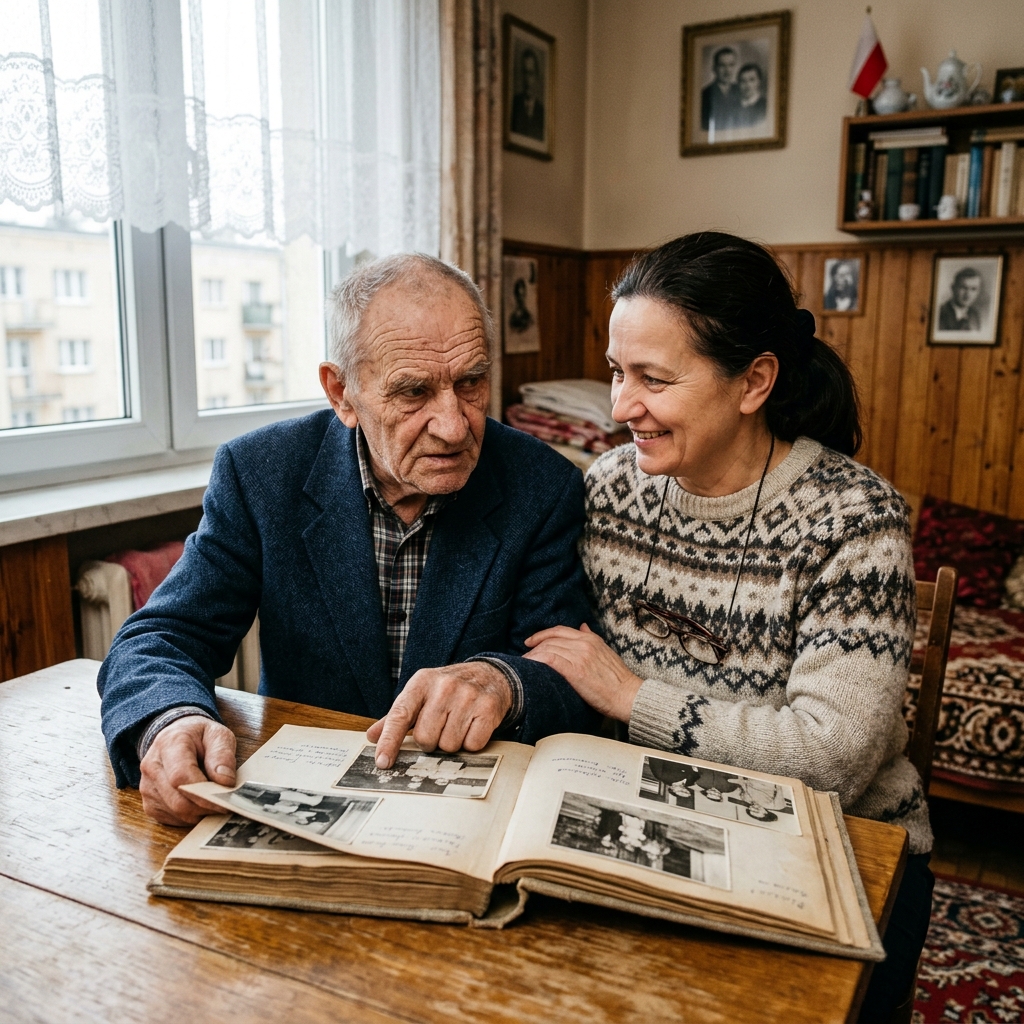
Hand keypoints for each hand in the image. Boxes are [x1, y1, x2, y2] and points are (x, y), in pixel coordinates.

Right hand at [139, 716, 236, 825]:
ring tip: (215, 800)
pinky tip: (200, 803)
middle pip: (178, 801)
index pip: (181, 777)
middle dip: (205, 807)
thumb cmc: (199, 736)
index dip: (204, 793)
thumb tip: (224, 782)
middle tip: (226, 805)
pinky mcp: (150, 803)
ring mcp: (147, 787)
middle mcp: (152, 766)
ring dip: (200, 812)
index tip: (226, 800)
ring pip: (176, 813)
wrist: (176, 736)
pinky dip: (191, 816)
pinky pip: (172, 819)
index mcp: (169, 744)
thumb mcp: (217, 735)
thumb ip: (222, 755)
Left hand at [366, 662, 511, 768]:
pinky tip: (472, 726)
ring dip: (452, 742)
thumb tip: (372, 736)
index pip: (400, 715)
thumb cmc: (449, 690)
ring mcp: (467, 696)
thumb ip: (397, 716)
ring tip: (458, 724)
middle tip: (440, 727)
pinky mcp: (487, 708)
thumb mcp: (421, 694)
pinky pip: (472, 745)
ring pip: (449, 745)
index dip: (389, 741)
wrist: (489, 675)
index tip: (382, 762)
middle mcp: (444, 686)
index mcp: (421, 682)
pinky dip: (471, 743)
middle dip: (431, 741)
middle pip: (426, 738)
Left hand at [524, 623, 642, 721]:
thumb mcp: (606, 652)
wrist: (628, 695)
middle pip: (551, 639)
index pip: (560, 630)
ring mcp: (579, 656)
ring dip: (533, 656)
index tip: (531, 641)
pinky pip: (550, 659)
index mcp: (591, 639)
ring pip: (548, 648)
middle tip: (525, 655)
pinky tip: (530, 666)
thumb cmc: (617, 680)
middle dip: (535, 646)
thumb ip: (592, 639)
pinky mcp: (575, 670)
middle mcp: (584, 643)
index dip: (542, 634)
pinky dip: (538, 660)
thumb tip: (583, 626)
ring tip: (525, 664)